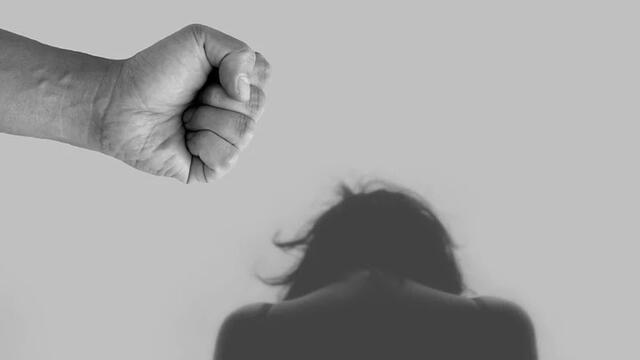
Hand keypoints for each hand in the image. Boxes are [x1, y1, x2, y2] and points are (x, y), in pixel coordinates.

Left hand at [100, 24, 269, 182]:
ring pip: (244, 133)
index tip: (207, 74)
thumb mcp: (198, 39)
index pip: (263, 76)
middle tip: (192, 96)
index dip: (236, 73)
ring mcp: (226, 141)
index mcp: (237, 83)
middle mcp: (236, 113)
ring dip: (207, 120)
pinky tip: (185, 139)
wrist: (118, 104)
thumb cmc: (154, 73)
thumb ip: (237, 51)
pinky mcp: (212, 167)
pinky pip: (228, 158)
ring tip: (185, 117)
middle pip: (256, 106)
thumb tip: (245, 90)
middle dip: (218, 97)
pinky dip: (202, 145)